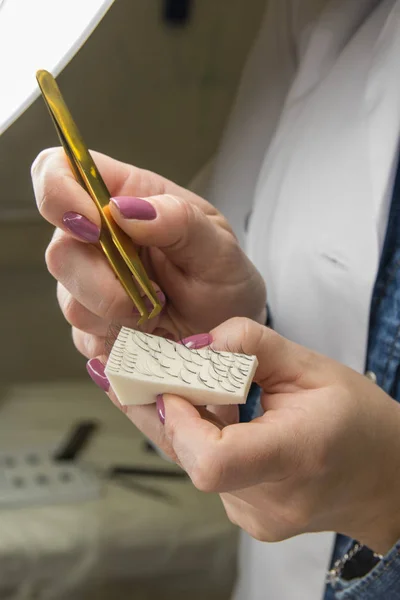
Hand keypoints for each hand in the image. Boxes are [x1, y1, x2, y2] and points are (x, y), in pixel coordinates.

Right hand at [32, 148, 265, 358]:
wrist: (228, 329)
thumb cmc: (223, 277)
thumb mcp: (219, 247)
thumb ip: (179, 221)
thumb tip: (122, 209)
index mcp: (124, 197)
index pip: (59, 170)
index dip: (58, 192)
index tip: (94, 226)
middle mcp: (97, 239)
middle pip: (60, 252)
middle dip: (102, 283)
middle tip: (151, 295)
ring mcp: (89, 284)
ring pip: (72, 304)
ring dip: (119, 317)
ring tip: (160, 314)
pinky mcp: (92, 326)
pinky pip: (87, 339)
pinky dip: (122, 342)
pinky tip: (151, 335)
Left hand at [105, 318, 399, 555]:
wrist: (384, 479)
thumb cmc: (359, 420)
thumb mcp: (312, 365)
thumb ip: (250, 344)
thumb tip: (193, 344)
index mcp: (296, 456)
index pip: (213, 460)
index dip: (178, 420)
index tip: (171, 382)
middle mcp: (271, 498)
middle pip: (187, 457)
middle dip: (156, 407)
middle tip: (128, 369)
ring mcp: (256, 516)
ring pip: (190, 461)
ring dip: (177, 419)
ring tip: (171, 382)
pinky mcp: (247, 517)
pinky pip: (205, 470)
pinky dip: (198, 437)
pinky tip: (207, 412)